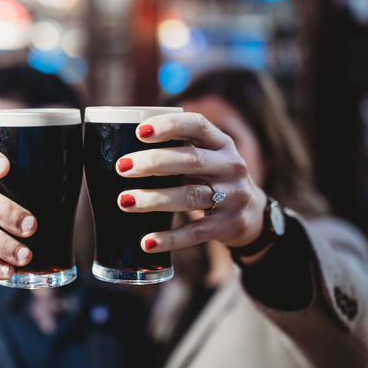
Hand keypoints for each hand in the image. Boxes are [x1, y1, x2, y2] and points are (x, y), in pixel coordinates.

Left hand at [115, 112, 267, 252]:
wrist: (252, 215)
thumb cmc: (212, 179)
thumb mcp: (205, 157)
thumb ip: (176, 149)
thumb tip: (116, 142)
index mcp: (221, 143)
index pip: (197, 126)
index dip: (169, 126)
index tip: (139, 131)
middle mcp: (231, 166)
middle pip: (191, 161)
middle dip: (154, 162)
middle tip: (122, 167)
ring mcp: (234, 196)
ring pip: (191, 196)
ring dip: (155, 199)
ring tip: (124, 201)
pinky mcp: (229, 225)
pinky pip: (196, 232)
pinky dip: (170, 238)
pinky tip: (147, 242)